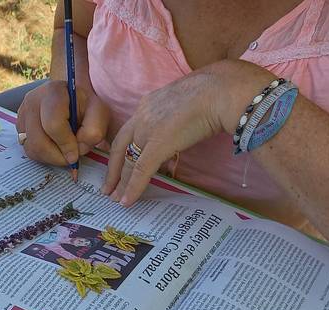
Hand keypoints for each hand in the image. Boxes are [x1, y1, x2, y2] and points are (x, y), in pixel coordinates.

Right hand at [16, 80, 110, 166]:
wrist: (73, 99)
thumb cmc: (86, 107)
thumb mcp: (99, 114)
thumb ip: (94, 131)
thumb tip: (78, 149)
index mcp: (54, 92)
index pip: (53, 124)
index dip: (65, 144)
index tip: (76, 153)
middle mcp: (32, 99)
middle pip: (38, 141)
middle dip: (58, 155)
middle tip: (71, 156)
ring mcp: (22, 113)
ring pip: (31, 148)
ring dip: (51, 157)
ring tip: (64, 150)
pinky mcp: (19, 125)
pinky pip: (27, 149)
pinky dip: (43, 155)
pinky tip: (55, 146)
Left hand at [102, 60, 272, 205]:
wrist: (221, 90)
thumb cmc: (215, 92)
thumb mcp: (186, 104)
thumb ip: (176, 118)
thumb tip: (180, 133)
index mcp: (149, 103)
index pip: (130, 130)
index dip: (124, 149)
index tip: (119, 163)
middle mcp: (143, 114)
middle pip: (120, 145)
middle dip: (112, 168)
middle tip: (107, 187)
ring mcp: (148, 129)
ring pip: (127, 160)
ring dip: (120, 181)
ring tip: (115, 198)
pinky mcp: (156, 144)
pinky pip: (139, 170)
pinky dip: (132, 187)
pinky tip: (127, 201)